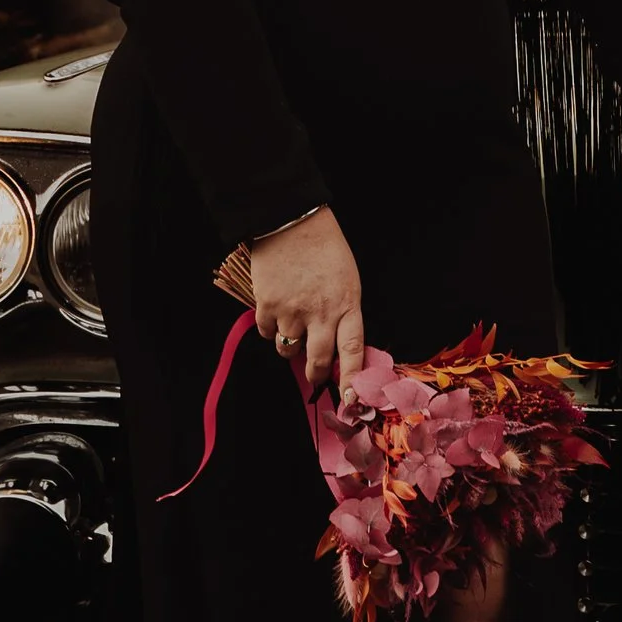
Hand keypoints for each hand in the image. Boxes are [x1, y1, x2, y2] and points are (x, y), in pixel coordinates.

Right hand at [249, 207, 366, 394]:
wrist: (292, 221)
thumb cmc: (325, 250)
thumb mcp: (347, 280)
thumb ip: (342, 313)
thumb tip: (334, 348)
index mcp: (347, 305)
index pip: (353, 351)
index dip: (352, 379)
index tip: (351, 401)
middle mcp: (321, 312)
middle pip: (318, 361)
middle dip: (316, 374)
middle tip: (314, 374)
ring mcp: (293, 310)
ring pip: (289, 350)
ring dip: (291, 344)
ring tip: (294, 322)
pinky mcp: (267, 305)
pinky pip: (268, 334)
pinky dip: (271, 328)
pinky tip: (277, 307)